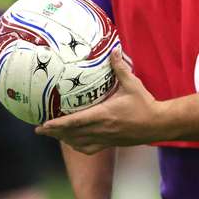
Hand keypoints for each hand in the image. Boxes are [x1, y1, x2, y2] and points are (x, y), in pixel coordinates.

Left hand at [36, 48, 166, 152]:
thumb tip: (113, 50)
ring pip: (79, 143)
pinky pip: (90, 148)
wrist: (158, 124)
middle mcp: (102, 129)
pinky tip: (73, 142)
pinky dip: (78, 146)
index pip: (75, 122)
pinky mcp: (111, 144)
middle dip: (54, 133)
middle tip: (40, 130)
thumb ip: (120, 68)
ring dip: (64, 139)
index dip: (57, 125)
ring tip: (53, 134)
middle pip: (72, 135)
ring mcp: (106, 139)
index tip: (43, 125)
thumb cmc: (144, 104)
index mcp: (104, 115)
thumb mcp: (132, 84)